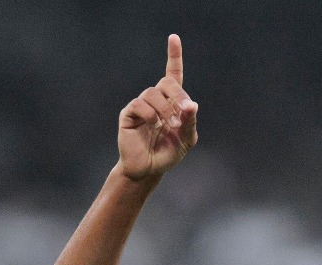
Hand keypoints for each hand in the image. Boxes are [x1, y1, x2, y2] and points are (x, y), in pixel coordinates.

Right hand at [117, 34, 199, 181]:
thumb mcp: (186, 139)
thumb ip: (190, 122)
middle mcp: (155, 99)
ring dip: (166, 109)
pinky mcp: (128, 114)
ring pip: (153, 93)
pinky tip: (153, 125)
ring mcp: (141, 105)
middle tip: (184, 112)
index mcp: (171, 102)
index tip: (173, 37)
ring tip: (169, 125)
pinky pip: (140, 104)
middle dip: (179, 95)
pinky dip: (150, 114)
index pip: (173, 74)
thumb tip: (192, 105)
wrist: (148, 170)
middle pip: (167, 82)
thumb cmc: (167, 153)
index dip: (173, 55)